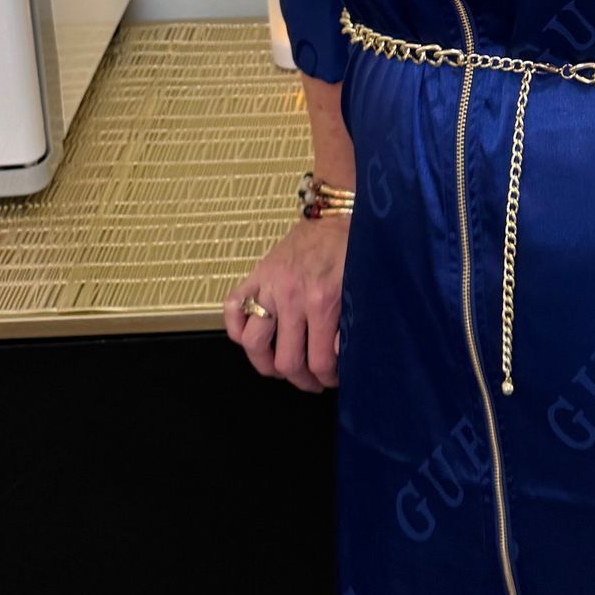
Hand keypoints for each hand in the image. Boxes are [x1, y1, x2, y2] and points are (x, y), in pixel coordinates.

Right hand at [223, 215, 350, 391]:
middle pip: (286, 361)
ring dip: (266, 364)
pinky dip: (236, 329)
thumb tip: (338, 358)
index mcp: (323, 301)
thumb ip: (352, 323)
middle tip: (311, 380)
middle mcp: (292, 297)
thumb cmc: (353, 249)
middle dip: (300, 380)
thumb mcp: (362, 287)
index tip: (331, 379)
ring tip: (281, 367)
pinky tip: (254, 337)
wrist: (335, 214)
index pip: (319, 361)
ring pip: (253, 344)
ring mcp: (268, 286)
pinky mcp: (255, 275)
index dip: (326, 379)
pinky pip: (232, 310)